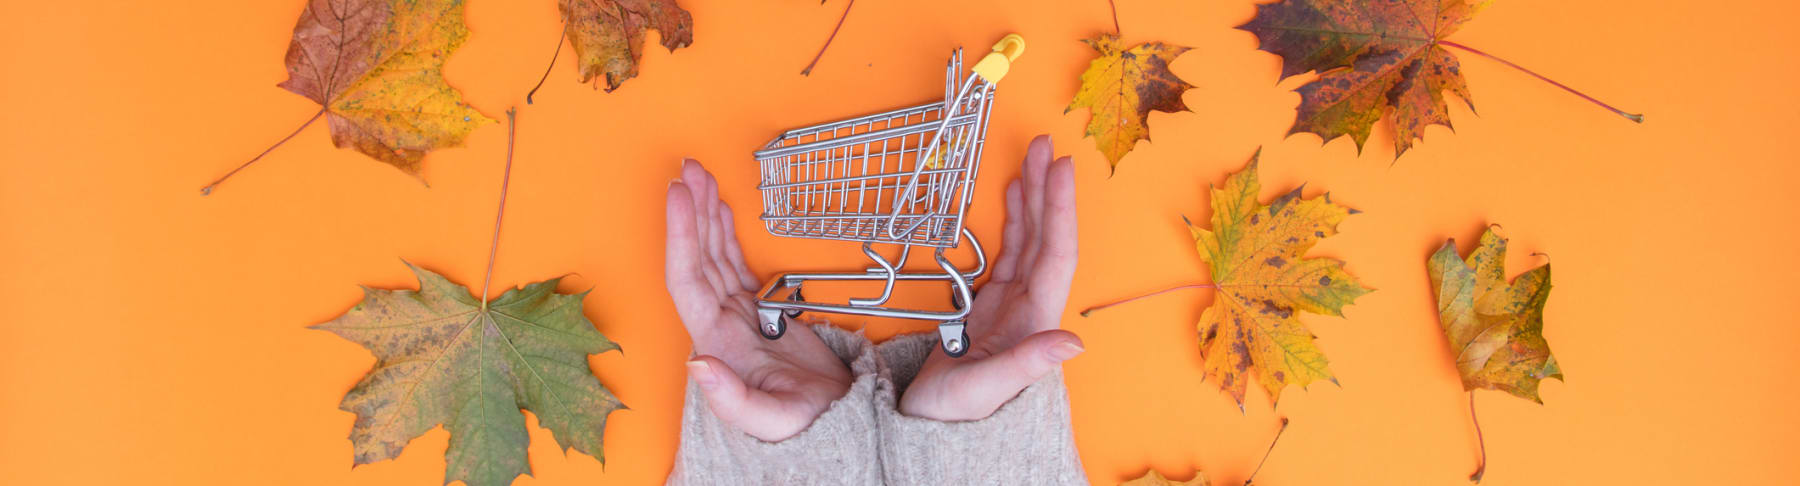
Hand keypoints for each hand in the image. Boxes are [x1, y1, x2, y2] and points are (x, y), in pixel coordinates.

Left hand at [666, 159, 852, 440]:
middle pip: (696, 256)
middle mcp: (719, 323)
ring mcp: (737, 315)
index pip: (688, 277)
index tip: (681, 194)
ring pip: (713, 254)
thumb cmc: (806, 424)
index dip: (682, 233)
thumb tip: (698, 364)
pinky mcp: (758, 312)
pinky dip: (725, 233)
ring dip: (705, 214)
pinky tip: (721, 210)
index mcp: (717, 340)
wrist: (832, 425)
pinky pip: (733, 263)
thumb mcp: (772, 418)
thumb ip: (731, 398)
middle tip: (689, 168)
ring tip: (699, 176)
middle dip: (692, 209)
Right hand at [900, 135, 1082, 420]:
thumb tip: (1074, 340)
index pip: (1055, 255)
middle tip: (1046, 144)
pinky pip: (1008, 254)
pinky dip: (1013, 222)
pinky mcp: (991, 308)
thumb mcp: (984, 391)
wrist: (933, 437)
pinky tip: (1014, 197)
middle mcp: (1029, 310)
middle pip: (1046, 238)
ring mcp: (1011, 307)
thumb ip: (1027, 364)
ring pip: (1029, 241)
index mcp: (1033, 322)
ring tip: (1033, 158)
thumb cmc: (954, 419)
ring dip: (1033, 199)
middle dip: (1047, 190)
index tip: (1061, 168)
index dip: (1059, 209)